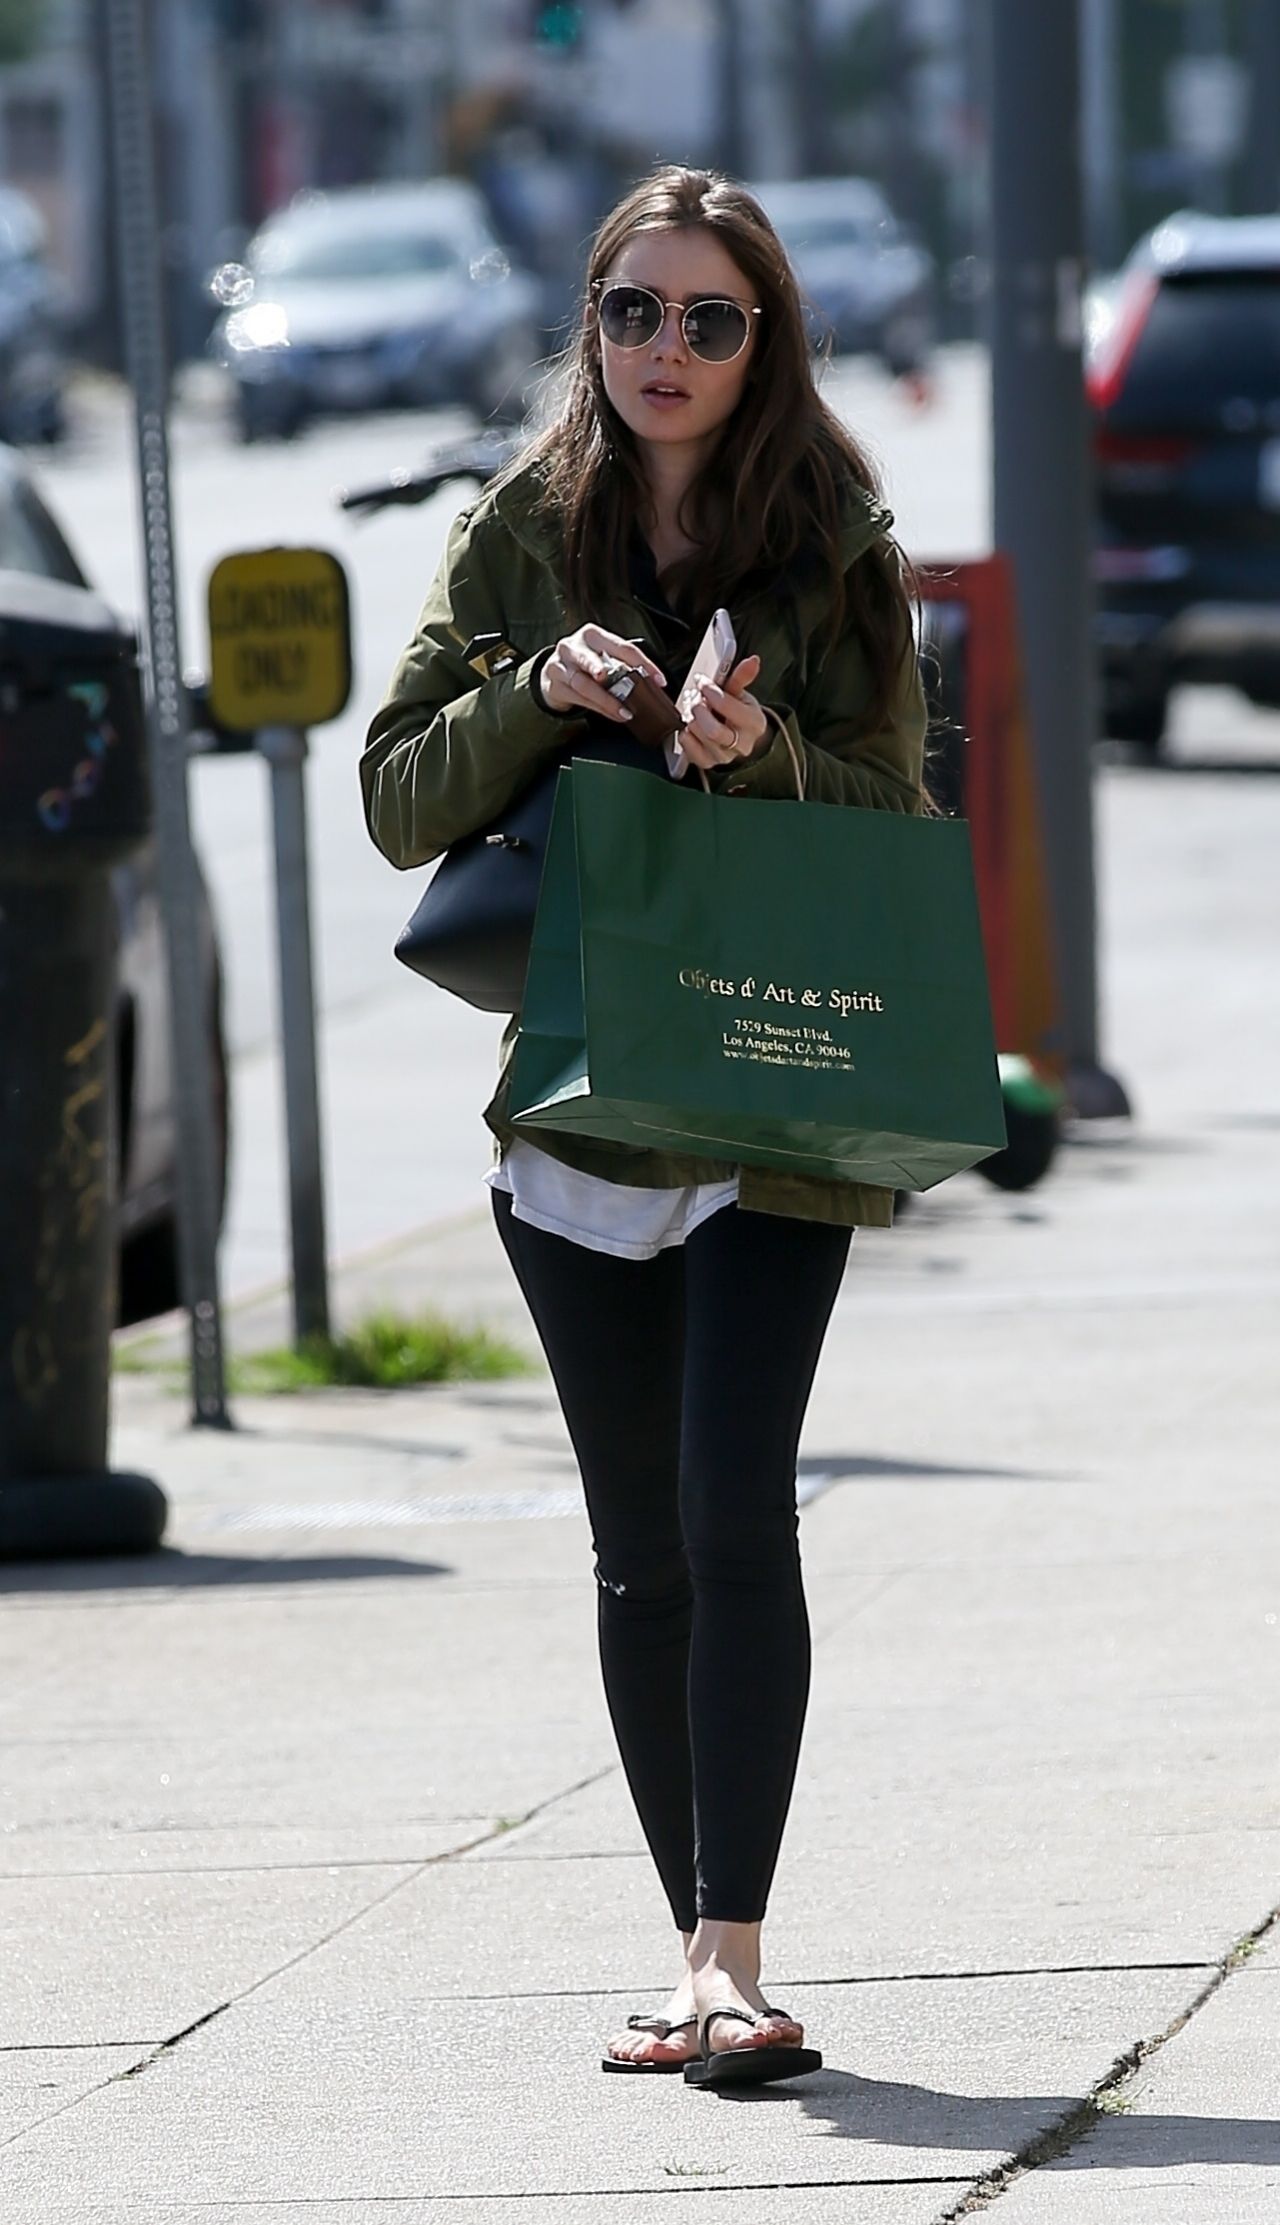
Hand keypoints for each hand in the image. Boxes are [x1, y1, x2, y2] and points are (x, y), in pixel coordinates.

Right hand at [538, 625, 665, 720]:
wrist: (554, 674)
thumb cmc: (586, 664)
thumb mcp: (602, 657)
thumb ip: (621, 664)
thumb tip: (652, 684)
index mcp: (592, 635)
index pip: (621, 646)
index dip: (642, 663)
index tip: (659, 681)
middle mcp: (573, 646)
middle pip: (588, 658)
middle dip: (597, 667)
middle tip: (605, 676)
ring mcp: (560, 666)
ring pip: (583, 684)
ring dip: (605, 700)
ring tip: (623, 712)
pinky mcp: (554, 685)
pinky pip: (578, 698)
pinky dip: (598, 708)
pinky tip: (613, 714)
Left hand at [677, 655, 767, 771]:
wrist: (740, 737)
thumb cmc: (740, 712)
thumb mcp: (742, 694)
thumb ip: (742, 677)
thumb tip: (753, 660)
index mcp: (754, 724)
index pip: (727, 705)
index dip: (710, 691)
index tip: (702, 682)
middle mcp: (742, 745)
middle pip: (712, 729)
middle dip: (699, 709)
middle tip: (695, 698)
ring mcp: (724, 756)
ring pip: (699, 737)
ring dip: (690, 719)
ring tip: (692, 709)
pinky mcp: (708, 763)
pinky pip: (690, 751)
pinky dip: (685, 735)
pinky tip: (689, 725)